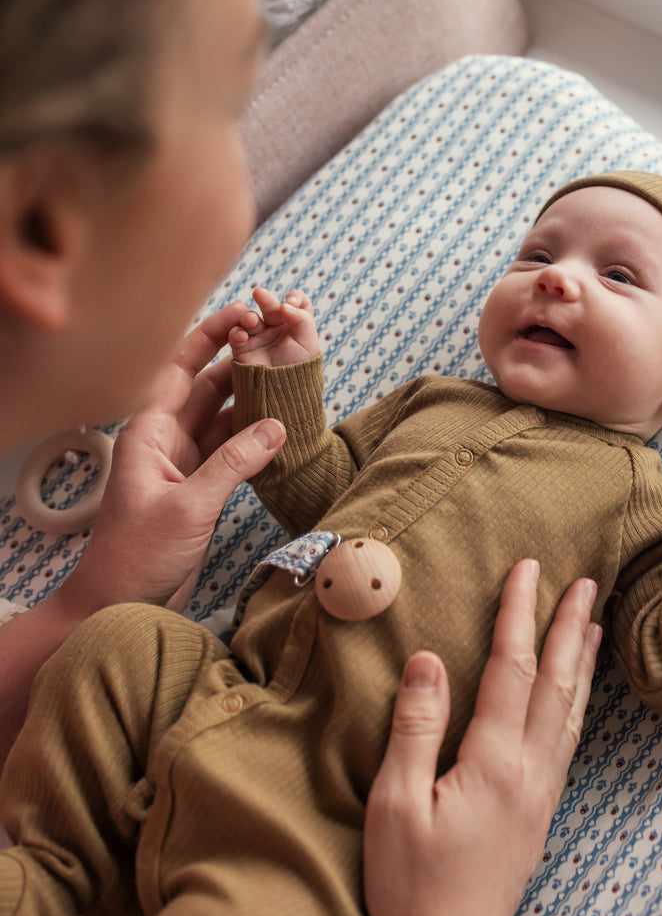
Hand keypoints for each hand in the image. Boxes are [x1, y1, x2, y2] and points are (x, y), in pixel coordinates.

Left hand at [61, 302, 286, 616]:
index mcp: (149, 430)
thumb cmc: (136, 555)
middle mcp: (165, 438)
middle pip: (209, 386)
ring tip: (291, 378)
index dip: (212, 335)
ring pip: (225, 417)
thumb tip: (277, 425)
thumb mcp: (189, 506)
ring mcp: (184, 462)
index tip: (246, 312)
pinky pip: (232, 448)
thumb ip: (235, 463)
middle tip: (281, 342)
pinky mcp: (200, 486)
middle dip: (243, 363)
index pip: (182, 367)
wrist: (116, 604)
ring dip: (254, 400)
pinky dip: (256, 437)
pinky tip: (282, 425)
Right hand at [228, 286, 320, 367]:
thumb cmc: (300, 372)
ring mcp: (259, 338)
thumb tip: (286, 303)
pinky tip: (241, 336)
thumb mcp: (309, 343)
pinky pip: (236, 335)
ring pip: (250, 319)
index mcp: (296, 325)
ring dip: (248, 317)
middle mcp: (277, 328)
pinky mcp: (243, 349)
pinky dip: (237, 333)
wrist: (283, 398)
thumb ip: (302, 319)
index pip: (296, 303)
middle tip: (259, 293)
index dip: (295, 298)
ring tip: (251, 321)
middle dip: (266, 299)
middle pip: (270, 307)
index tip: (292, 301)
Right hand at [365, 560, 601, 915]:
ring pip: (571, 714)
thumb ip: (416, 727)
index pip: (512, 670)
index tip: (528, 569)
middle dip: (570, 629)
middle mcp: (529, 773)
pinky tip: (575, 701)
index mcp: (494, 763)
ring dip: (583, 664)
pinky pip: (568, 743)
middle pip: (557, 684)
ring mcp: (539, 796)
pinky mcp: (538, 817)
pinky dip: (576, 706)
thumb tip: (429, 659)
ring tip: (595, 627)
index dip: (520, 615)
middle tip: (588, 582)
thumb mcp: (395, 804)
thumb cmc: (411, 887)